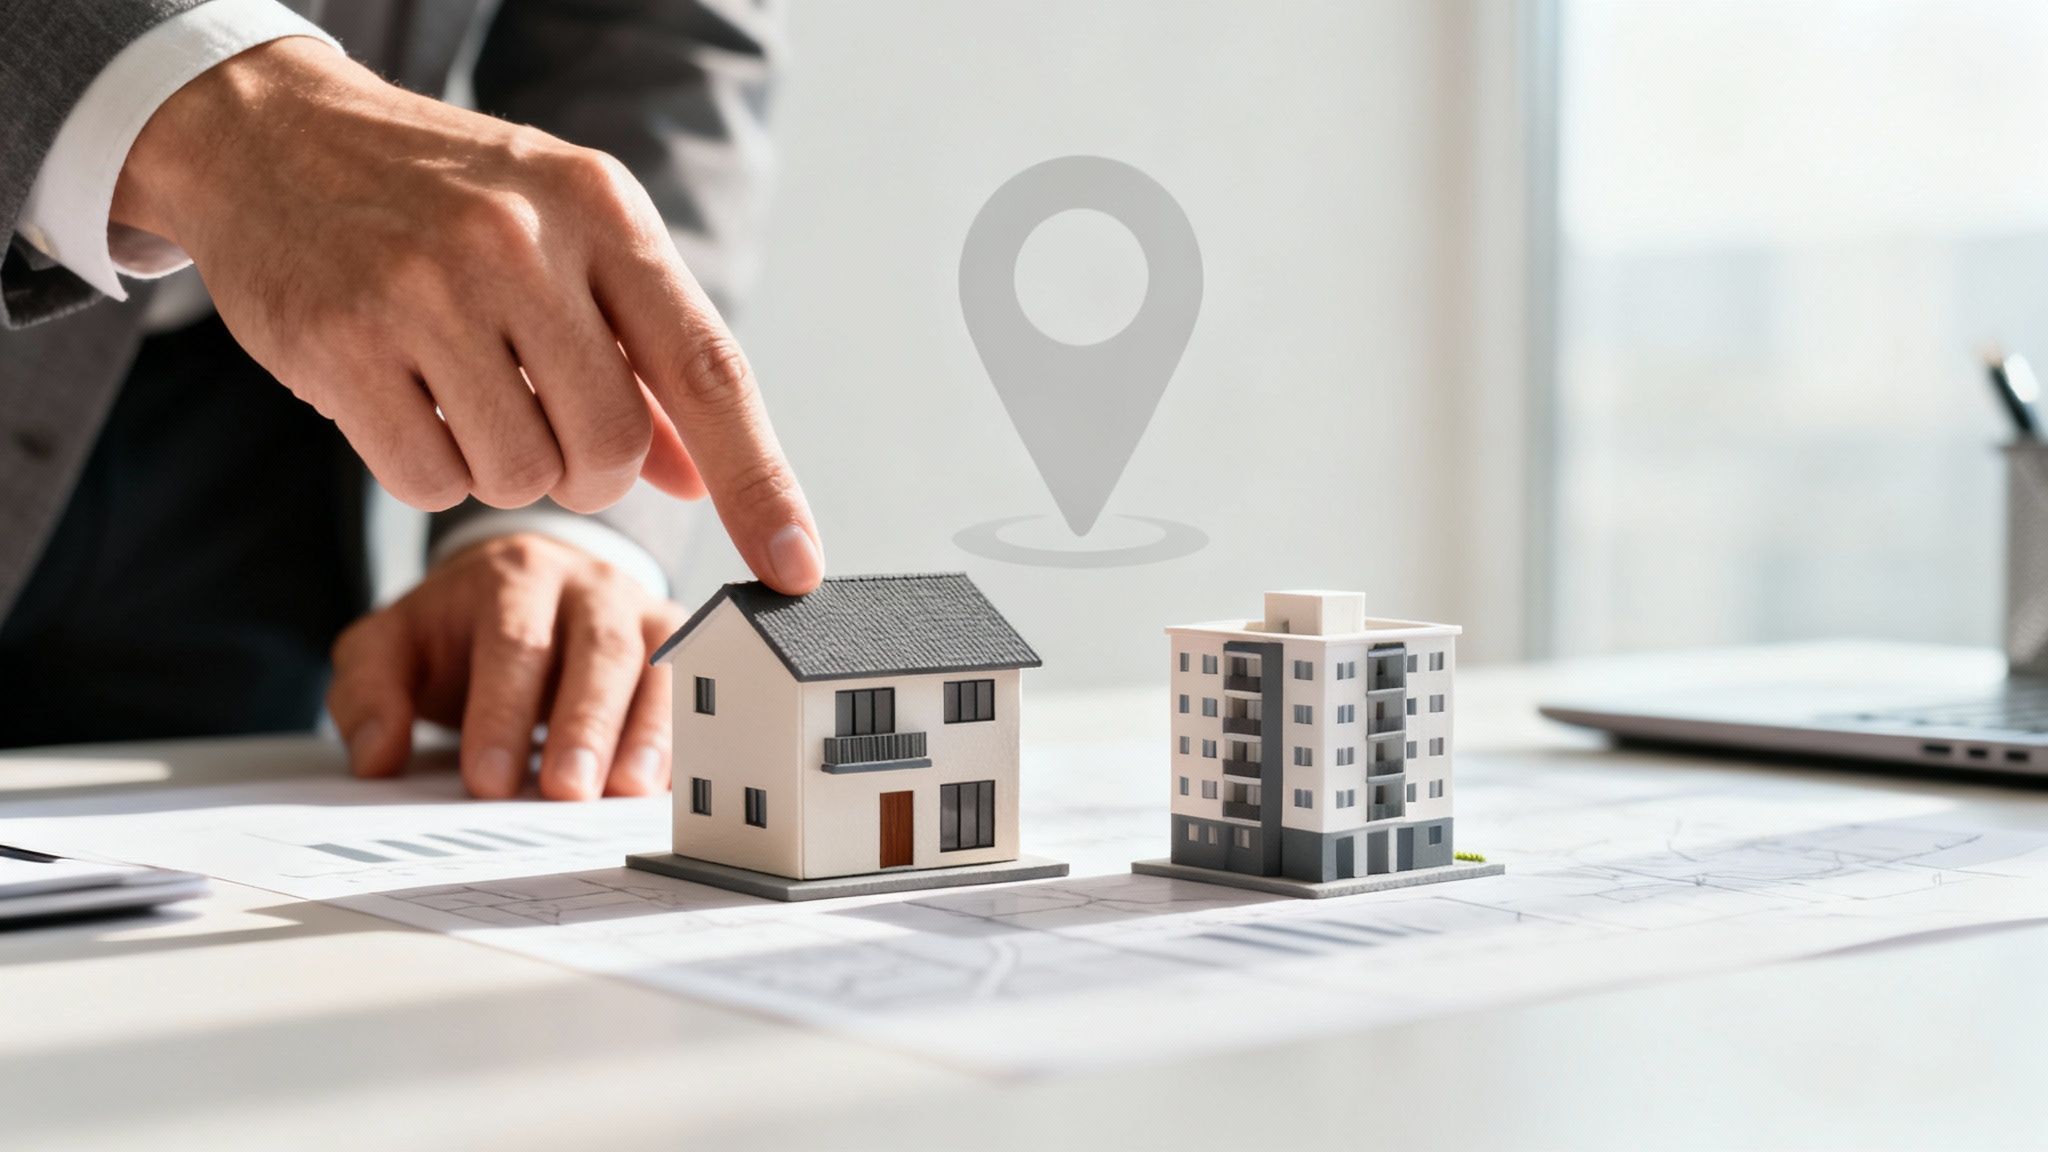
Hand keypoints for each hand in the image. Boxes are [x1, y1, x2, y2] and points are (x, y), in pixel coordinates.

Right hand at [111, 38, 823, 593]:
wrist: (274, 136)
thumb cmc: (447, 201)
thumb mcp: (566, 237)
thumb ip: (642, 356)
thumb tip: (699, 479)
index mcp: (602, 211)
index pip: (709, 371)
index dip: (759, 482)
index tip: (795, 566)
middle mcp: (521, 242)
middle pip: (610, 445)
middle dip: (589, 472)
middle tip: (546, 426)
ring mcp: (425, 288)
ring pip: (520, 474)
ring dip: (504, 470)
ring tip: (465, 395)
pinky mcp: (340, 341)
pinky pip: (427, 483)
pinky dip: (428, 472)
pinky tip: (405, 402)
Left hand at [326, 533, 684, 799]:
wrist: (523, 590)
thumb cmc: (458, 634)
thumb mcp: (391, 649)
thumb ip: (368, 694)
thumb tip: (378, 756)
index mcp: (513, 575)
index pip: (514, 643)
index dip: (502, 713)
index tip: (487, 781)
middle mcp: (589, 584)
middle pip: (599, 650)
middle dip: (585, 724)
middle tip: (567, 792)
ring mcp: (642, 609)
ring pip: (661, 664)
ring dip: (650, 731)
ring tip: (627, 790)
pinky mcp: (679, 641)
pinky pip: (695, 684)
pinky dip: (686, 732)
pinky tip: (669, 781)